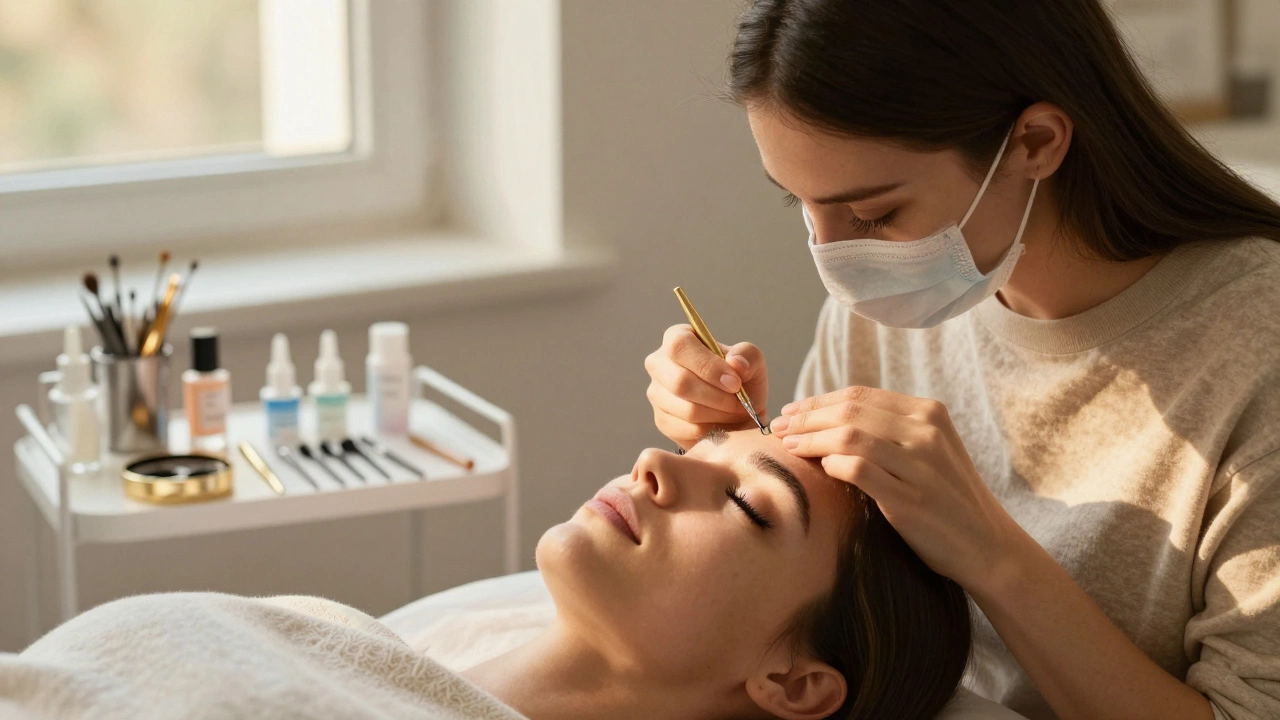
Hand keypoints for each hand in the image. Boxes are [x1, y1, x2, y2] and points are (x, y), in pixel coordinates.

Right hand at [645, 324, 767, 448]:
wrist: (738, 413)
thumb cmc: (741, 381)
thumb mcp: (752, 362)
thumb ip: (748, 356)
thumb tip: (735, 363)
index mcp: (678, 338)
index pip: (680, 346)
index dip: (708, 366)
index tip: (735, 383)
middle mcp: (659, 363)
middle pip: (679, 382)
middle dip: (717, 397)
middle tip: (740, 402)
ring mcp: (657, 393)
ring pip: (686, 409)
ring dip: (718, 414)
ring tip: (735, 411)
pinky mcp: (662, 420)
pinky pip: (687, 429)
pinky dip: (712, 429)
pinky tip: (722, 423)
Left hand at [770, 386, 1020, 589]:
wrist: (988, 546)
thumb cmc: (947, 499)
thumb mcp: (928, 451)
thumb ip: (889, 431)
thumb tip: (827, 420)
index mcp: (929, 413)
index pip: (860, 395)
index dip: (818, 401)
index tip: (791, 411)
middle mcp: (926, 432)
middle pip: (849, 411)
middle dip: (806, 417)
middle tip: (778, 427)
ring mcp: (920, 465)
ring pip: (849, 436)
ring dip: (811, 439)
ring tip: (788, 446)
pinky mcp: (911, 499)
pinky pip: (859, 470)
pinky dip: (833, 464)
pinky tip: (820, 468)